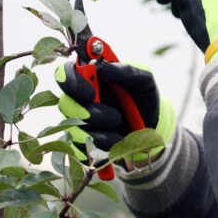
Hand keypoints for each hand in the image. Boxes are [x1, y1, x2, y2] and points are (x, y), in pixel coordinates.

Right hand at [55, 61, 175, 163]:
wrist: (152, 126)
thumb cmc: (143, 97)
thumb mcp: (144, 81)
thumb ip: (127, 72)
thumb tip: (105, 68)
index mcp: (89, 79)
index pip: (65, 74)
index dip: (70, 82)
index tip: (90, 92)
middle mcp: (80, 100)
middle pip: (65, 105)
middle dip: (89, 113)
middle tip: (115, 116)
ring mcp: (81, 123)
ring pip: (74, 129)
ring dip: (100, 130)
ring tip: (121, 126)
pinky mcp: (84, 143)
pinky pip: (82, 149)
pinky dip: (102, 145)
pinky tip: (118, 139)